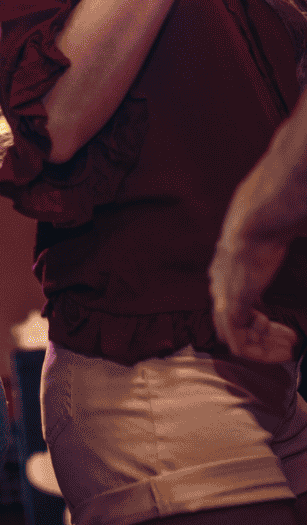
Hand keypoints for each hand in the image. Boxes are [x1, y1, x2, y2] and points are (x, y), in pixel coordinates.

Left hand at [209, 149, 306, 362]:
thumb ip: (295, 243)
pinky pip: (233, 326)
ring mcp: (229, 271)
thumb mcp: (297, 225)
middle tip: (289, 344)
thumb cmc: (299, 194)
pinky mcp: (238, 277)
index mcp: (238, 251)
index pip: (233, 296)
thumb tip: (293, 243)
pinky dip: (256, 346)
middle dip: (258, 338)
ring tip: (288, 348)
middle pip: (226, 314)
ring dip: (258, 345)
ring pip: (226, 325)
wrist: (292, 176)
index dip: (258, 323)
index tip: (289, 333)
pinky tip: (286, 344)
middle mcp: (227, 263)